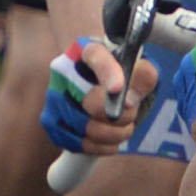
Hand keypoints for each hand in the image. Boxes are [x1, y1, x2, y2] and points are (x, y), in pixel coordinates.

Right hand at [41, 34, 153, 155]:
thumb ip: (143, 76)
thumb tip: (129, 98)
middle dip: (121, 115)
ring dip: (116, 132)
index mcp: (86, 49)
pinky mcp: (52, 123)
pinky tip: (111, 136)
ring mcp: (54, 98)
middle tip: (132, 111)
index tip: (119, 88)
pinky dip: (104, 145)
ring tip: (126, 124)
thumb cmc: (123, 76)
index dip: (107, 72)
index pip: (96, 56)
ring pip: (88, 128)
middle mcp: (64, 71)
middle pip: (92, 102)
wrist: (102, 90)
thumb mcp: (139, 70)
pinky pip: (82, 144)